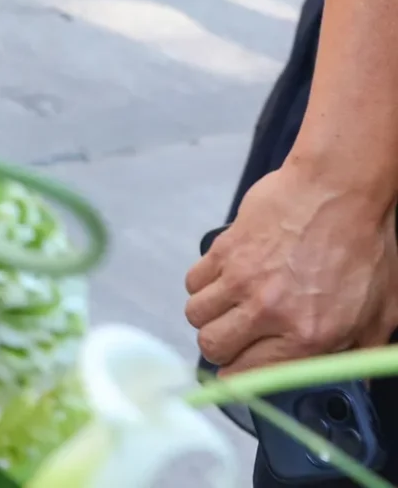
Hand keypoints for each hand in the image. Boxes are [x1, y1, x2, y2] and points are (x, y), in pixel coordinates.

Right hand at [186, 159, 397, 370]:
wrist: (340, 190)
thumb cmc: (366, 245)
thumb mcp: (382, 312)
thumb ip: (363, 352)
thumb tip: (352, 381)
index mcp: (309, 335)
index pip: (251, 376)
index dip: (240, 380)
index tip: (240, 374)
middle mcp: (268, 311)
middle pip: (213, 346)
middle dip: (221, 349)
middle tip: (234, 340)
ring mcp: (241, 278)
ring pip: (196, 314)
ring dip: (209, 317)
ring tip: (227, 309)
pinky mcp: (225, 249)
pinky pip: (193, 280)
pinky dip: (202, 285)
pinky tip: (223, 281)